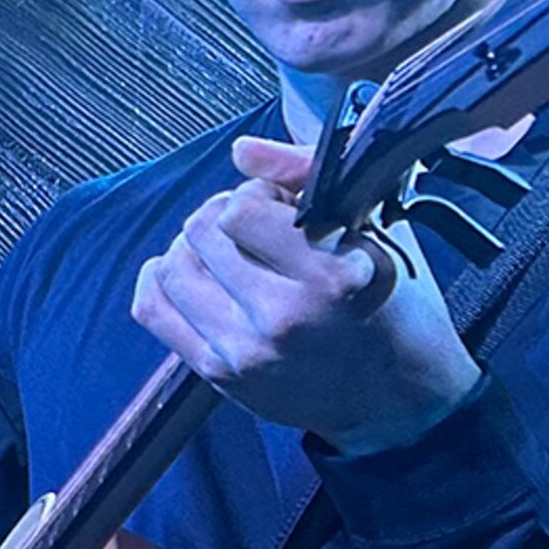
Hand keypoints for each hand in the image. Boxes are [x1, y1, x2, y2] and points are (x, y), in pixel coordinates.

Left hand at [131, 136, 479, 453]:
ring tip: (227, 253)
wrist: (397, 397)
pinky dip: (162, 280)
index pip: (239, 210)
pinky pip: (151, 308)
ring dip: (192, 248)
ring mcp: (243, 350)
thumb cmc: (393, 304)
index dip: (255, 195)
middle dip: (222, 216)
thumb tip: (241, 151)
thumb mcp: (375, 229)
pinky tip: (192, 274)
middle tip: (252, 227)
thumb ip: (306, 175)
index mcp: (330, 276)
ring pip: (169, 266)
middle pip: (200, 232)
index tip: (278, 204)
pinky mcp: (217, 373)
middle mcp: (281, 317)